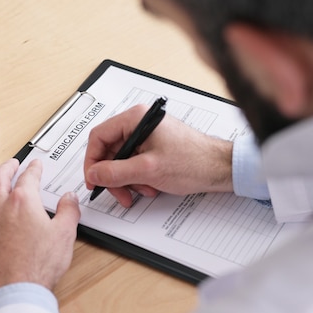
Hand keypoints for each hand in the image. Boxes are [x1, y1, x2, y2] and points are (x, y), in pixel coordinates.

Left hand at [0, 158, 80, 301]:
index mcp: (23, 203)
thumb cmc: (38, 266)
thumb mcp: (65, 235)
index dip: (33, 168)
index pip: (28, 178)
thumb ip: (68, 212)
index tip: (35, 164)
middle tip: (10, 164)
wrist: (14, 292)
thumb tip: (69, 199)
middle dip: (5, 168)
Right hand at [84, 105, 233, 206]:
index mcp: (136, 119)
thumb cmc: (194, 161)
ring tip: (142, 190)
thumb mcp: (148, 170)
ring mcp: (149, 135)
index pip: (99, 137)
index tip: (93, 180)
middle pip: (111, 150)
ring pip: (123, 160)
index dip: (92, 161)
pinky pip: (137, 163)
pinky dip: (140, 178)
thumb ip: (116, 172)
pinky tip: (151, 186)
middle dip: (114, 176)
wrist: (220, 168)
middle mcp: (141, 123)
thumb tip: (94, 173)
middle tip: (120, 193)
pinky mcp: (157, 147)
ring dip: (128, 180)